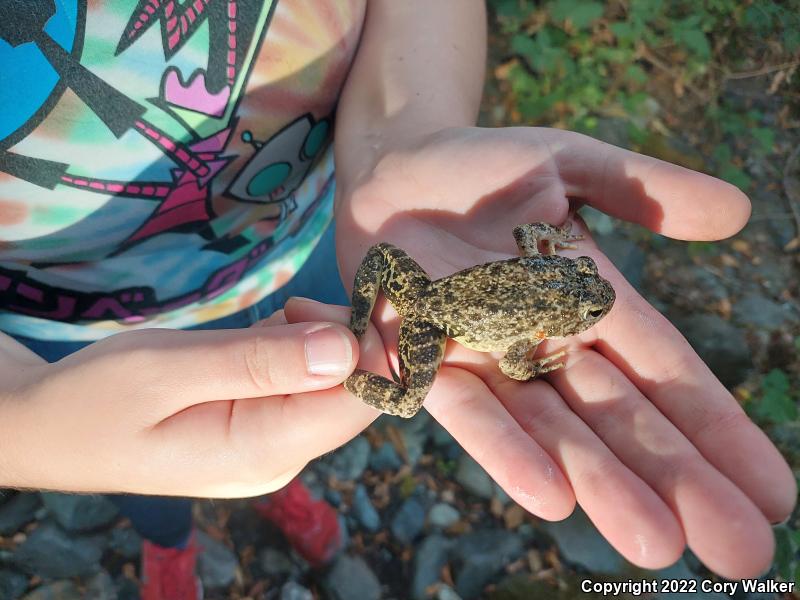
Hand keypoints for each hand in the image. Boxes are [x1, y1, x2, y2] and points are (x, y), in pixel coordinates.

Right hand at [0, 301, 382, 496]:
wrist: (52, 429)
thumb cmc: (97, 396)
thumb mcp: (169, 368)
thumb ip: (259, 360)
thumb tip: (347, 348)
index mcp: (264, 450)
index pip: (360, 402)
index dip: (372, 347)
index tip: (342, 301)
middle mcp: (282, 459)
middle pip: (354, 395)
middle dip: (343, 340)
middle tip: (292, 307)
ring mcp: (275, 450)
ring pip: (333, 387)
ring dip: (318, 343)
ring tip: (273, 320)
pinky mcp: (265, 433)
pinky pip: (306, 387)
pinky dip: (297, 353)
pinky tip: (264, 340)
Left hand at [333, 126, 796, 577]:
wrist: (395, 168)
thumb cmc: (483, 167)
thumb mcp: (568, 163)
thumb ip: (640, 188)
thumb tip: (739, 211)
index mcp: (591, 302)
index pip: (669, 374)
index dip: (719, 431)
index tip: (776, 495)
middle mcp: (547, 342)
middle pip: (623, 419)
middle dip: (680, 482)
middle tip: (744, 553)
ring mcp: (487, 355)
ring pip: (555, 429)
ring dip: (602, 485)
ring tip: (656, 544)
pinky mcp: (425, 355)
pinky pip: (470, 408)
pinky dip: (507, 450)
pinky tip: (552, 498)